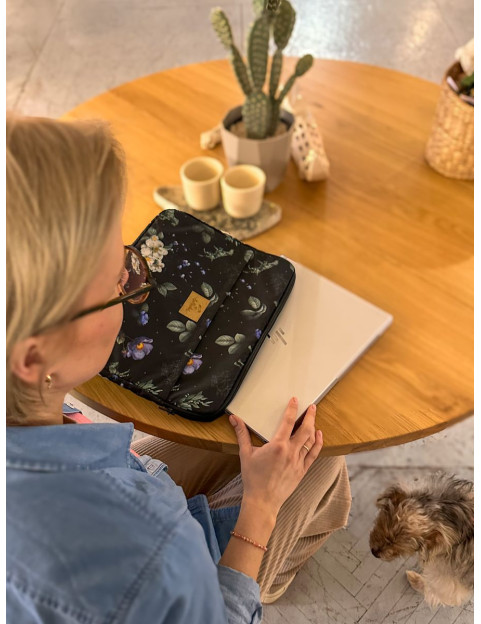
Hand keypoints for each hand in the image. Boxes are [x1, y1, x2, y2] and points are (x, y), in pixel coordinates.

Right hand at [229, 397, 322, 518]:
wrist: (262, 501)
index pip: (287, 422)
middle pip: (305, 429)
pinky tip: (319, 435)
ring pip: (310, 441)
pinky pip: (313, 454)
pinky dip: (318, 443)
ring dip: (313, 427)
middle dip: (309, 416)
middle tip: (312, 406)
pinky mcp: (302, 470)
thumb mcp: (245, 454)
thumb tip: (234, 419)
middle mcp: (290, 452)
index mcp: (277, 446)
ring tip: (314, 417)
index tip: (295, 400)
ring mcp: (298, 462)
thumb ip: (242, 434)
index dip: (292, 409)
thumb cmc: (253, 478)